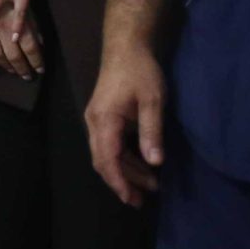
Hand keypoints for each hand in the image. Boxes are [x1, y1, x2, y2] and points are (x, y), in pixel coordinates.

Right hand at [85, 44, 168, 205]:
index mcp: (104, 120)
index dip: (118, 181)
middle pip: (103, 160)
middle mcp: (94, 123)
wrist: (126, 47)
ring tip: (148, 186)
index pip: (107, 158)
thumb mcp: (152, 100)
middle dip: (121, 182)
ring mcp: (97, 121)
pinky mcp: (103, 118)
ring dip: (125, 171)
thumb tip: (155, 162)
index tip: (130, 198)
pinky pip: (109, 145)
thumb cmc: (140, 71)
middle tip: (141, 201)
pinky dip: (124, 159)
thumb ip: (152, 131)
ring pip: (105, 154)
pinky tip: (141, 165)